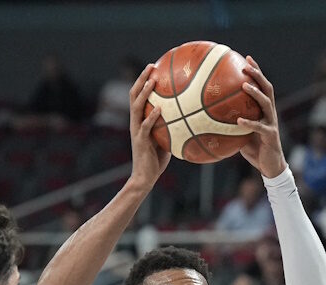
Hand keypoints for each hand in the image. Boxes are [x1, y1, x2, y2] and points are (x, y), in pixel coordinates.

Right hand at [129, 64, 169, 187]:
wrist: (145, 177)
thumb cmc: (157, 160)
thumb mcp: (166, 139)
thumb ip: (171, 126)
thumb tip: (191, 116)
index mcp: (140, 120)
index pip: (138, 95)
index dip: (143, 80)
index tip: (154, 66)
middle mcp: (135, 122)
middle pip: (134, 95)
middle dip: (141, 79)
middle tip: (151, 66)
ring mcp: (136, 131)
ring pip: (136, 107)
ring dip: (144, 93)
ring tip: (152, 81)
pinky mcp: (140, 141)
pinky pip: (146, 126)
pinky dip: (151, 116)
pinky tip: (159, 109)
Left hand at [237, 57, 286, 178]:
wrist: (269, 167)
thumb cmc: (253, 149)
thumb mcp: (239, 134)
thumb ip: (229, 123)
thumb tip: (206, 118)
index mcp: (264, 110)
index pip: (262, 86)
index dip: (256, 71)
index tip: (246, 58)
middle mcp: (270, 113)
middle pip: (267, 88)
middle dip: (258, 75)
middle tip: (246, 65)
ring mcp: (272, 123)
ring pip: (267, 103)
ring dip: (256, 93)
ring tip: (244, 85)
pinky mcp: (271, 136)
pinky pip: (259, 127)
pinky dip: (249, 123)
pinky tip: (238, 121)